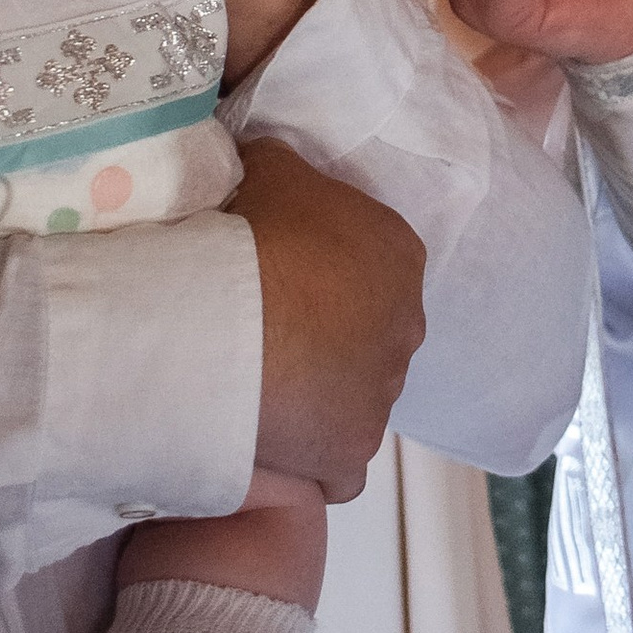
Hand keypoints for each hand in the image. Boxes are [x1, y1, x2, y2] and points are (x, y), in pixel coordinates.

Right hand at [236, 138, 426, 501]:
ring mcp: (382, 396)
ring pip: (354, 400)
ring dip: (316, 398)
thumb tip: (270, 166)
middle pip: (369, 336)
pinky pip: (336, 467)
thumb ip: (283, 168)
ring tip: (253, 387)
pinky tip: (269, 444)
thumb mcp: (269, 169)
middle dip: (327, 338)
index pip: (373, 268)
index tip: (277, 280)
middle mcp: (407, 329)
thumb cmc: (253, 234)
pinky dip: (310, 462)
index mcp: (398, 256)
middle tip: (263, 334)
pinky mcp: (352, 456)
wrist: (226, 320)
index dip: (322, 276)